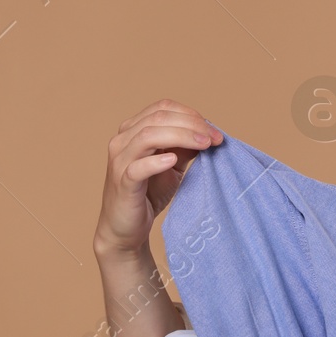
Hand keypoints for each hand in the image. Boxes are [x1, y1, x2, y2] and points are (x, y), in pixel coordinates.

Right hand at [94, 98, 223, 258]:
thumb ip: (185, 147)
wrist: (127, 228)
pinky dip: (156, 161)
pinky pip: (137, 167)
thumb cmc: (149, 193)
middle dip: (192, 125)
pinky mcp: (122, 182)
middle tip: (215, 138)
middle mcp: (123, 140)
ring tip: (204, 146)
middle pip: (158, 118)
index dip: (191, 115)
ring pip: (148, 136)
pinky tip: (173, 161)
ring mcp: (120, 160)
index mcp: (134, 130)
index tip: (214, 132)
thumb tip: (208, 133)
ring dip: (181, 137)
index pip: (163, 108)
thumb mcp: (173, 165)